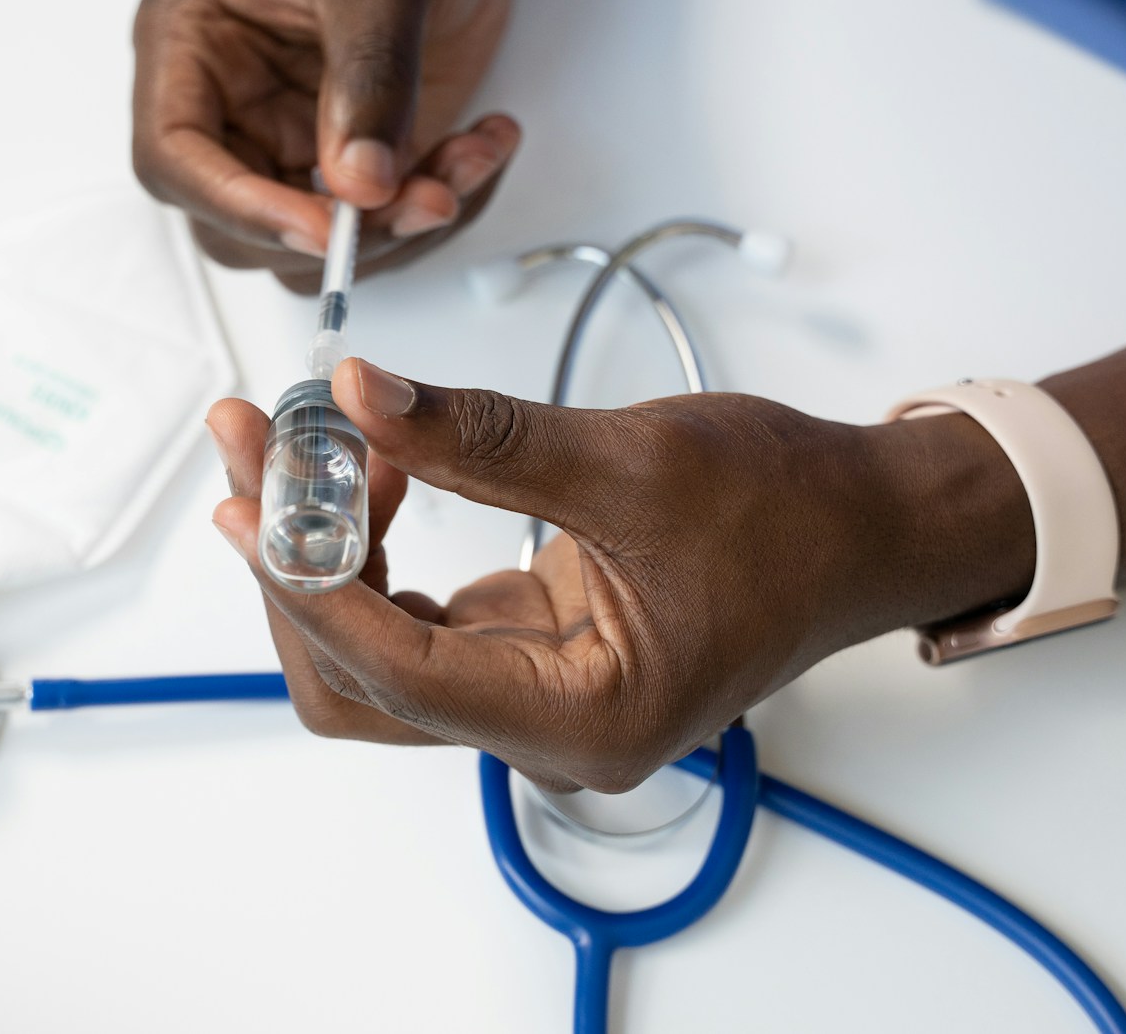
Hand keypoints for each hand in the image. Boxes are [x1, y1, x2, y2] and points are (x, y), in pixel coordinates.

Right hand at [133, 0, 518, 292]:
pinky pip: (384, 219)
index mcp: (192, 41)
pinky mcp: (358, 152)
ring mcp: (296, 133)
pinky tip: (482, 150)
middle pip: (243, 223)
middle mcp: (234, 100)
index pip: (174, 156)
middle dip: (338, 232)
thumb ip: (368, 79)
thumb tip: (360, 183)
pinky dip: (440, 201)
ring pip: (320, 240)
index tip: (320, 227)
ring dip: (402, 227)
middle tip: (417, 201)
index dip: (239, 205)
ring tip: (468, 161)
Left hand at [207, 359, 1036, 791]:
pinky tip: (377, 474)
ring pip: (376, 656)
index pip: (399, 670)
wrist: (867, 527)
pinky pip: (414, 624)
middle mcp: (548, 731)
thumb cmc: (790, 508)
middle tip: (258, 449)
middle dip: (294, 568)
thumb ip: (483, 438)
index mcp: (584, 719)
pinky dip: (374, 553)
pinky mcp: (530, 655)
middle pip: (363, 681)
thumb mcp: (634, 460)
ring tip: (305, 445)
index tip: (257, 492)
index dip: (310, 581)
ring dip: (324, 557)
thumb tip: (355, 393)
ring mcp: (534, 697)